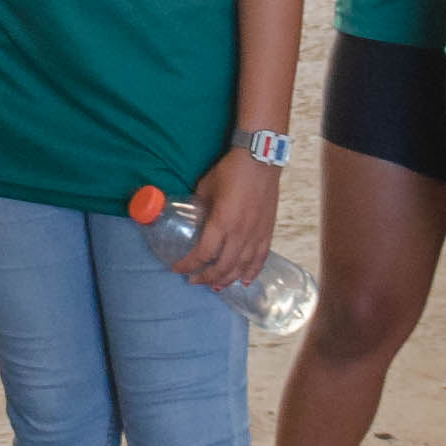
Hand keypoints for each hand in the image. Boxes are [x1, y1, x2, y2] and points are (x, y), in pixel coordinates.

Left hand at [175, 148, 283, 289]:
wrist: (260, 160)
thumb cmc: (230, 171)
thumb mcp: (205, 187)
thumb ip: (199, 207)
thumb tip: (192, 217)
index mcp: (222, 223)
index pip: (203, 254)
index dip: (188, 265)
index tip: (177, 269)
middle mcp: (240, 234)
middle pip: (223, 267)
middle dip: (206, 278)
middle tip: (194, 281)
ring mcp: (256, 234)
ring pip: (242, 267)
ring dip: (227, 280)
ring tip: (216, 286)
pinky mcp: (267, 231)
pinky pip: (260, 258)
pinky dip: (252, 272)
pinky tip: (246, 281)